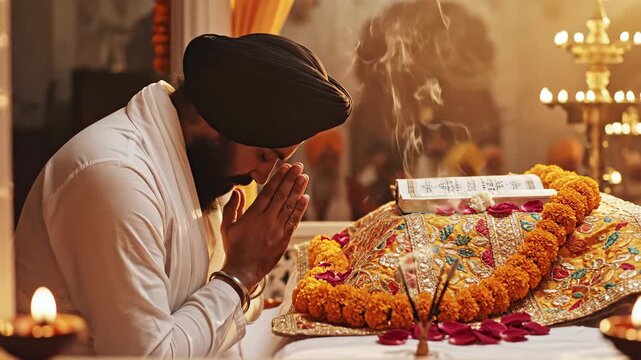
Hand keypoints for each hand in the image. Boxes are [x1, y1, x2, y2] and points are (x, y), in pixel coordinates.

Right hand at [220, 163, 308, 287]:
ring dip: (298, 190)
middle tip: (298, 167)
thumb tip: (238, 190)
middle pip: (281, 195)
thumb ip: (232, 207)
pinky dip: (300, 209)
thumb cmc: (233, 248)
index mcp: (252, 215)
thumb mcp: (227, 226)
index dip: (278, 178)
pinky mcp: (284, 239)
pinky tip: (305, 197)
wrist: (242, 271)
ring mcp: (277, 230)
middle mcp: (266, 220)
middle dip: (290, 179)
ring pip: (289, 206)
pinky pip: (294, 221)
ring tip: (304, 177)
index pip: (268, 192)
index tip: (285, 167)